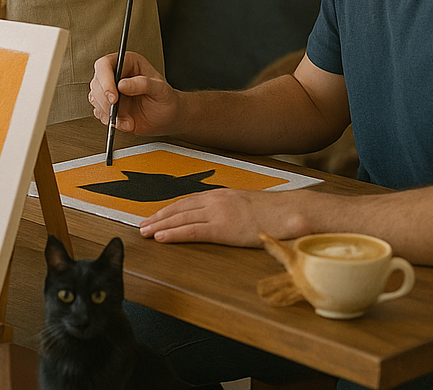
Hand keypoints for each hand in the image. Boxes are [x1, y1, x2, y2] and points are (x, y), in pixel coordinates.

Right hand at [88, 51, 178, 136]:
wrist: (167, 117)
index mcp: (128, 63)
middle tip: (115, 110)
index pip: (105, 64)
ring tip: (127, 119)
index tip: (113, 96)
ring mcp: (111, 90)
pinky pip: (99, 112)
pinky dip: (111, 121)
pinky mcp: (108, 106)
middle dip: (104, 99)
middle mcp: (116, 75)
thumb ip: (143, 84)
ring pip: (94, 98)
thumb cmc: (165, 99)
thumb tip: (122, 85)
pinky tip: (126, 122)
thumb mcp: (160, 89)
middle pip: (96, 82)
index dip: (105, 80)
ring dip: (107, 112)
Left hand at [138, 188, 310, 247]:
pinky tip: (162, 237)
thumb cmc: (274, 213)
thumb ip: (233, 210)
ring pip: (181, 219)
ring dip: (160, 225)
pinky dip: (175, 234)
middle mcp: (215, 201)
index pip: (188, 201)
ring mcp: (218, 213)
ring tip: (145, 232)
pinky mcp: (223, 228)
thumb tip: (227, 218)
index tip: (156, 215)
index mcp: (221, 195)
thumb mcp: (248, 206)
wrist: (290, 211)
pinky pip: (193, 231)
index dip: (170, 209)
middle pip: (179, 208)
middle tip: (142, 225)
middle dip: (159, 217)